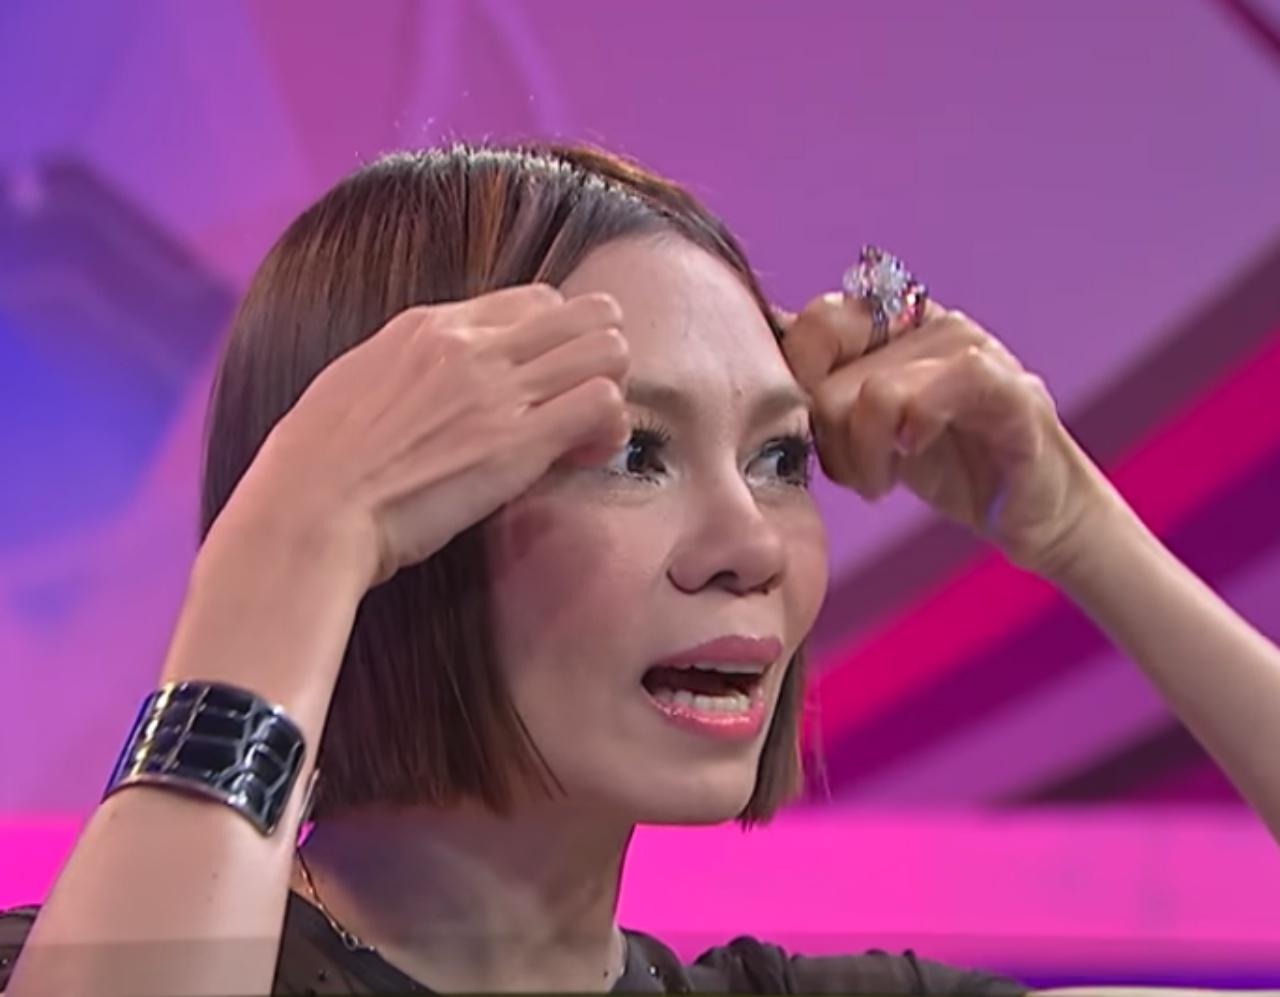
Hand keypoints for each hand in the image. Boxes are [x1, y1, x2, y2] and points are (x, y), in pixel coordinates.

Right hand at [231, 285, 630, 587]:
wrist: (307, 512)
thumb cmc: (317, 466)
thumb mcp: (359, 384)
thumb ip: (409, 368)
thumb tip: (434, 377)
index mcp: (429, 326)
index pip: (536, 301)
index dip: (556, 340)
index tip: (547, 383)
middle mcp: (470, 346)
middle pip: (584, 314)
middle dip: (597, 356)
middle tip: (581, 404)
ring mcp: (496, 391)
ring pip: (608, 349)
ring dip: (611, 389)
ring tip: (589, 432)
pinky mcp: (516, 444)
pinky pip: (602, 403)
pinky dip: (609, 427)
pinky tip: (587, 454)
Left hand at [780, 292, 1118, 576]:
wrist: (1029, 512)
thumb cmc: (945, 466)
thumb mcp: (863, 426)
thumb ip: (821, 384)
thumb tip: (761, 337)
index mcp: (896, 322)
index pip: (814, 323)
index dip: (798, 381)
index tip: (816, 433)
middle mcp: (931, 322)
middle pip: (828, 370)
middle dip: (829, 439)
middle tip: (857, 474)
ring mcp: (973, 348)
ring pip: (872, 393)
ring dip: (865, 457)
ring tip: (882, 480)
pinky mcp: (1008, 388)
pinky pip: (933, 394)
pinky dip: (911, 432)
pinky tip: (913, 455)